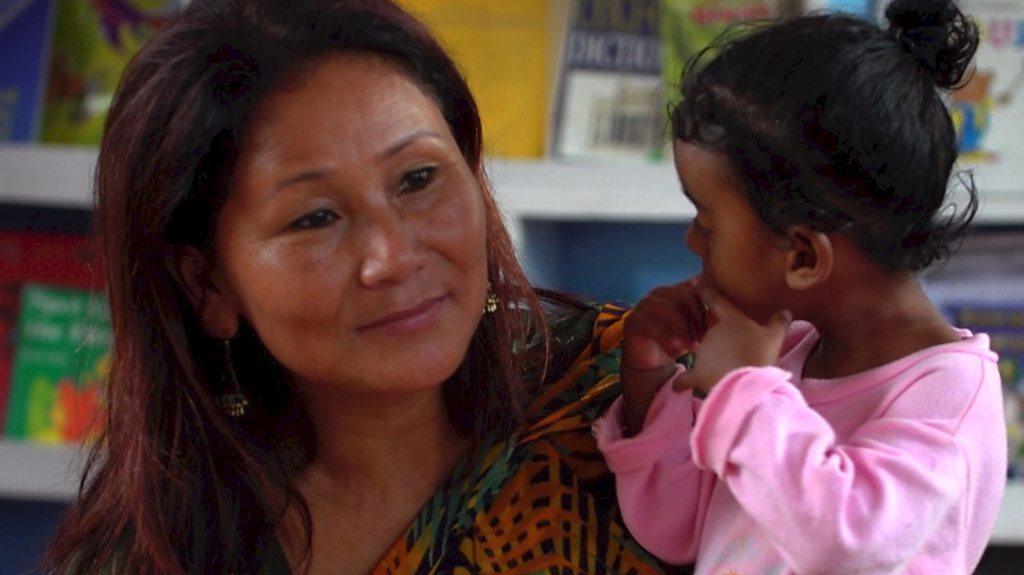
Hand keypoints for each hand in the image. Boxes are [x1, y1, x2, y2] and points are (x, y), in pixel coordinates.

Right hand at [619, 278, 708, 435]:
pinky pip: (654, 327)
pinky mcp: (635, 322)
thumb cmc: (674, 339)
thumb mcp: (694, 327)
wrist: (646, 357)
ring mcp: (645, 306)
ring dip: (684, 330)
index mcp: (676, 290)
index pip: (697, 287)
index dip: (709, 304)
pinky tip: (676, 352)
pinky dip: (668, 340)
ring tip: (692, 347)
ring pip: (670, 310)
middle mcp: (659, 293)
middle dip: (698, 318)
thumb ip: (709, 316)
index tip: (716, 326)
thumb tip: (742, 311)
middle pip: (684, 295)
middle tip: (705, 338)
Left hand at [673, 284, 791, 393]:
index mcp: (730, 319)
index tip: (696, 284)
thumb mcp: (775, 337)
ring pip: (699, 350)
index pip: (714, 299)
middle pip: (705, 327)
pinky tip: (678, 387)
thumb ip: (779, 322)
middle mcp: (711, 332)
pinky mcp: (698, 373)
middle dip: (708, 331)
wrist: (747, 381)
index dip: (705, 291)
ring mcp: (702, 353)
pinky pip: (684, 378)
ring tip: (712, 363)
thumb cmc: (761, 354)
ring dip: (703, 355)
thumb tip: (785, 311)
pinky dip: (681, 382)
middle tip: (720, 340)